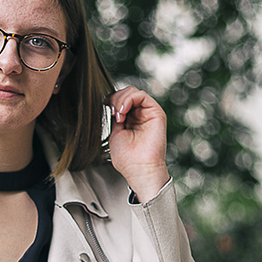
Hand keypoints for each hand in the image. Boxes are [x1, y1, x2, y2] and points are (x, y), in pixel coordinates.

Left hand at [107, 87, 170, 202]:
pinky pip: (141, 95)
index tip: (105, 110)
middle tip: (112, 113)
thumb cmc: (128, 159)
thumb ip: (114, 118)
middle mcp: (140, 115)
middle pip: (126, 93)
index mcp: (130, 120)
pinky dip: (128, 99)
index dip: (110, 101)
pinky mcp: (156, 112)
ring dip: (120, 100)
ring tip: (117, 115)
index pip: (120, 100)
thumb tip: (109, 104)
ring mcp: (148, 113)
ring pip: (132, 92)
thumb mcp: (115, 134)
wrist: (139, 169)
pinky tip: (122, 111)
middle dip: (114, 99)